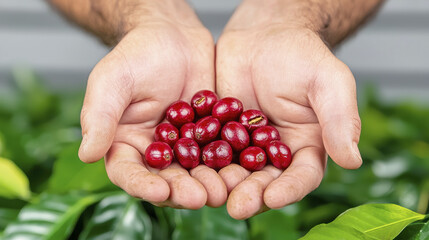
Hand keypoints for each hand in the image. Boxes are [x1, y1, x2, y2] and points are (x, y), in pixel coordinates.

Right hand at [78, 1, 226, 208]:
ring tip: (222, 188)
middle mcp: (154, 151)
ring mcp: (184, 146)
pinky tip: (240, 169)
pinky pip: (219, 153)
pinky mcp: (209, 136)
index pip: (129, 173)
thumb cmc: (136, 55)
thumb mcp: (113, 81)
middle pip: (166, 180)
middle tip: (200, 197)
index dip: (143, 186)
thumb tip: (87, 154)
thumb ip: (99, 117)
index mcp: (125, 144)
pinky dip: (229, 163)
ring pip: (195, 173)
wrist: (173, 36)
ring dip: (209, 184)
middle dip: (182, 191)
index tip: (160, 191)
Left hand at [216, 2, 361, 218]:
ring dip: (222, 184)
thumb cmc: (303, 55)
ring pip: (233, 170)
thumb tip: (353, 160)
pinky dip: (199, 159)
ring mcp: (244, 144)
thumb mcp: (328, 82)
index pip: (301, 176)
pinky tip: (188, 168)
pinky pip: (208, 148)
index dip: (289, 190)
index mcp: (305, 147)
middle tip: (236, 206)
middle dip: (251, 194)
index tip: (273, 198)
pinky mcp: (219, 132)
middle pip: (264, 181)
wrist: (265, 34)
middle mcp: (274, 152)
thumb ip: (340, 120)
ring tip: (210, 193)